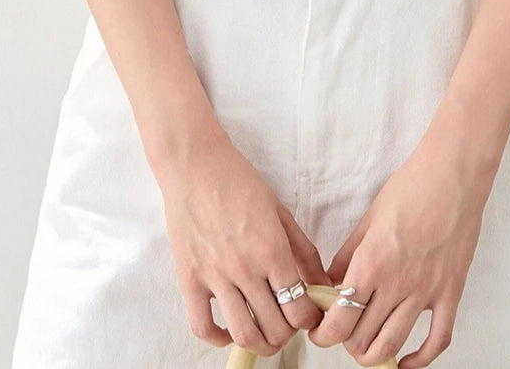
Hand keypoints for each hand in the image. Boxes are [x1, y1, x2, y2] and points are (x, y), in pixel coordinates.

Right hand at [157, 134, 331, 356]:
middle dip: (288, 334)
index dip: (309, 320)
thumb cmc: (239, 181)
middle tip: (288, 323)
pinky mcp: (189, 279)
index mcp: (271, 250)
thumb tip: (320, 282)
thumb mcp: (280, 211)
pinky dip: (218, 338)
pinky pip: (202, 326)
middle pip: (275, 328)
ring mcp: (215, 277)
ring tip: (265, 334)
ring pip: (243, 334)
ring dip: (260, 344)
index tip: (309, 315)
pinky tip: (229, 330)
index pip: (298, 308)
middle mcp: (245, 269)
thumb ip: (302, 250)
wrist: (195, 165)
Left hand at [307, 142, 494, 368]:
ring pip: (393, 345)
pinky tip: (407, 362)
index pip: (339, 320)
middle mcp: (397, 284)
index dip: (324, 334)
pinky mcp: (451, 292)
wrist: (453, 176)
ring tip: (365, 345)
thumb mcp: (368, 219)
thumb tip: (331, 283)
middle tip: (343, 330)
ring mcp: (426, 291)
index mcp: (371, 263)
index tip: (320, 331)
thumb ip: (347, 256)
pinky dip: (420, 359)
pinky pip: (438, 340)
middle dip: (345, 341)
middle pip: (362, 338)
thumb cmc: (410, 188)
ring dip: (373, 354)